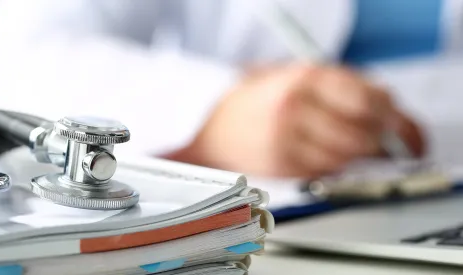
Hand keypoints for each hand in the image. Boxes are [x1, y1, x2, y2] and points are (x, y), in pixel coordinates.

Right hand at [168, 62, 425, 177]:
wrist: (214, 128)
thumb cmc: (259, 102)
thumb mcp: (297, 78)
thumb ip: (342, 86)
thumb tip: (389, 109)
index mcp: (301, 78)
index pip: (366, 99)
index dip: (394, 116)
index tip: (404, 126)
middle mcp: (294, 108)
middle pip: (362, 132)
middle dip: (384, 142)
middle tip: (392, 144)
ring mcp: (286, 140)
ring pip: (348, 156)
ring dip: (363, 157)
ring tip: (363, 150)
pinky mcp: (282, 167)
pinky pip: (327, 171)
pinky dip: (338, 166)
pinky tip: (333, 157)